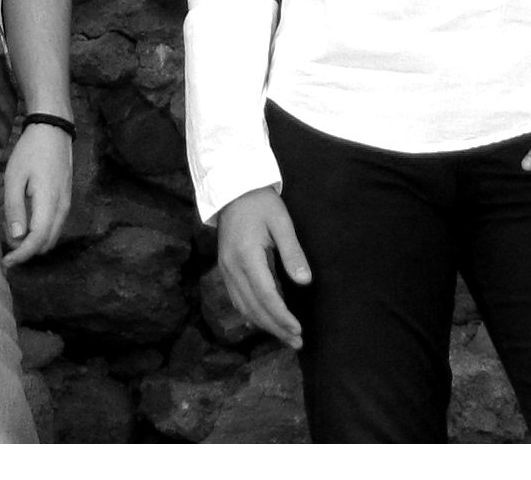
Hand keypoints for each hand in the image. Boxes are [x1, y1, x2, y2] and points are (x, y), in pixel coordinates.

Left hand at [1, 121, 73, 263]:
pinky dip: (41, 232)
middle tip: (6, 244)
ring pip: (52, 236)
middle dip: (26, 251)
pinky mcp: (66, 198)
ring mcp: (66, 203)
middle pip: (47, 244)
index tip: (5, 262)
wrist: (53, 129)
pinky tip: (26, 222)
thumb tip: (16, 237)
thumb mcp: (14, 177)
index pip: (37, 240)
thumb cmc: (30, 151)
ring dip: (34, 243)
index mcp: (49, 203)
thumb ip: (15, 208)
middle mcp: (62, 207)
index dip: (21, 256)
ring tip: (13, 232)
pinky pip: (54, 225)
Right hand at [216, 187, 311, 349]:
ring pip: (244, 308)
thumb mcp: (282, 221)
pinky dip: (253, 314)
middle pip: (254, 308)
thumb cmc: (260, 202)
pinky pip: (238, 300)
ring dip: (265, 325)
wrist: (232, 188)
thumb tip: (305, 282)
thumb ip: (293, 252)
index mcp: (246, 255)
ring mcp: (225, 270)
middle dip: (276, 328)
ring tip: (286, 337)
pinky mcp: (225, 270)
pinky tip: (266, 320)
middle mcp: (232, 267)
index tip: (298, 330)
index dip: (282, 316)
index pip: (266, 296)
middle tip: (297, 342)